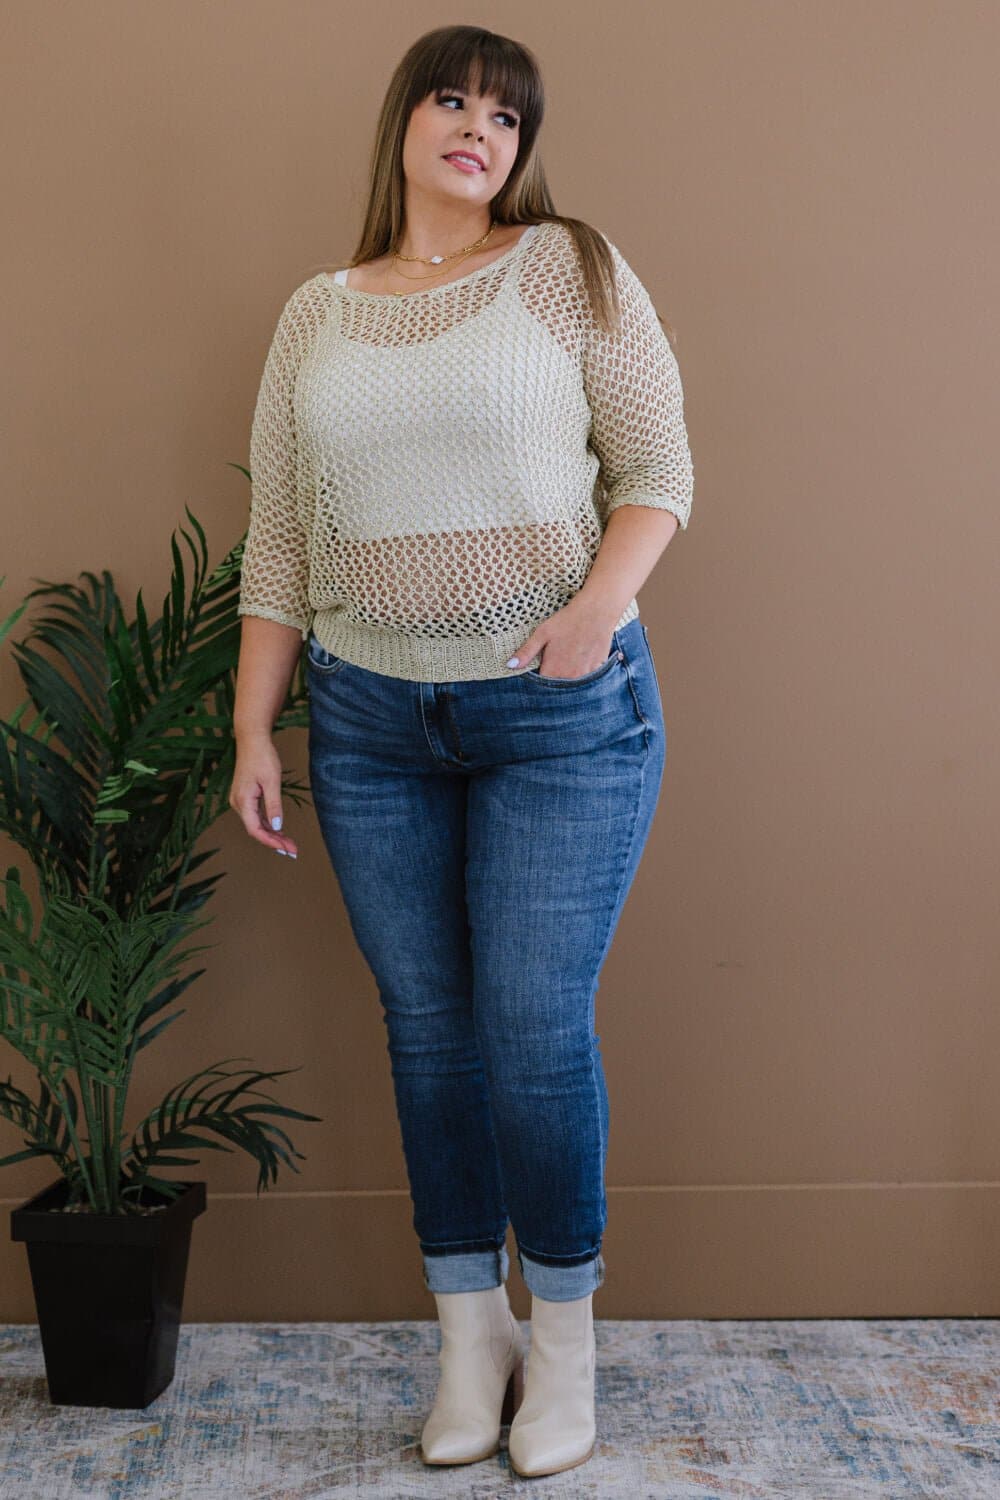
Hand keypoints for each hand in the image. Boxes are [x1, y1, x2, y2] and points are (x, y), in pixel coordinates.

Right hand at [229, 732, 298, 857]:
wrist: (252, 740)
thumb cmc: (262, 757)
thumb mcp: (272, 782)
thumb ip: (274, 806)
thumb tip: (277, 827)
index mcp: (243, 801)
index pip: (255, 830)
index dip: (271, 841)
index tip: (286, 849)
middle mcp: (238, 803)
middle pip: (256, 829)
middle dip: (274, 841)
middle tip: (293, 850)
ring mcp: (240, 800)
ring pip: (256, 824)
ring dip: (272, 834)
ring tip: (289, 843)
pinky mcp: (245, 797)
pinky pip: (256, 816)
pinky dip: (267, 824)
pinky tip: (279, 831)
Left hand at [506, 600, 616, 678]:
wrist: (596, 612)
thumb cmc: (567, 621)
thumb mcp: (542, 633)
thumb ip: (526, 652)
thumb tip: (510, 665)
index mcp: (552, 670)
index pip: (541, 686)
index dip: (539, 678)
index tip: (541, 667)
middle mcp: (569, 677)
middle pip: (557, 687)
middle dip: (554, 679)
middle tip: (557, 659)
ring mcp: (585, 676)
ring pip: (572, 684)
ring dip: (568, 676)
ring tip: (570, 656)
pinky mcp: (597, 671)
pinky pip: (586, 679)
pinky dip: (582, 673)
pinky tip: (581, 657)